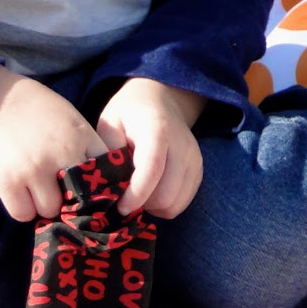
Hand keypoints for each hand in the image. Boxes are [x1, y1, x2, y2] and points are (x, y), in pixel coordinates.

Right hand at [0, 66, 106, 221]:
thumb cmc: (37, 109)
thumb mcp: (71, 119)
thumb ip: (85, 146)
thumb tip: (99, 179)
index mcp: (81, 137)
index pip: (106, 173)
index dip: (101, 186)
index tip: (92, 191)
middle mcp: (61, 154)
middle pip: (79, 198)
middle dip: (71, 199)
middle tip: (60, 192)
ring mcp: (34, 169)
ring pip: (50, 209)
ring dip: (44, 205)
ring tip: (36, 189)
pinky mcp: (7, 181)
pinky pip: (23, 214)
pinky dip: (22, 209)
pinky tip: (20, 194)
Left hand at [95, 78, 205, 218]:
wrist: (161, 100)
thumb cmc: (129, 114)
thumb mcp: (110, 123)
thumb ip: (108, 152)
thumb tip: (107, 185)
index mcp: (157, 130)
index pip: (152, 169)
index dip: (135, 194)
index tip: (120, 206)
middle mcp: (182, 145)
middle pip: (166, 194)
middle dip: (142, 204)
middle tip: (125, 197)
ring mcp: (194, 158)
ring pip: (175, 204)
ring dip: (153, 207)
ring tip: (138, 193)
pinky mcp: (198, 170)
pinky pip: (182, 203)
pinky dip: (165, 206)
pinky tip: (152, 192)